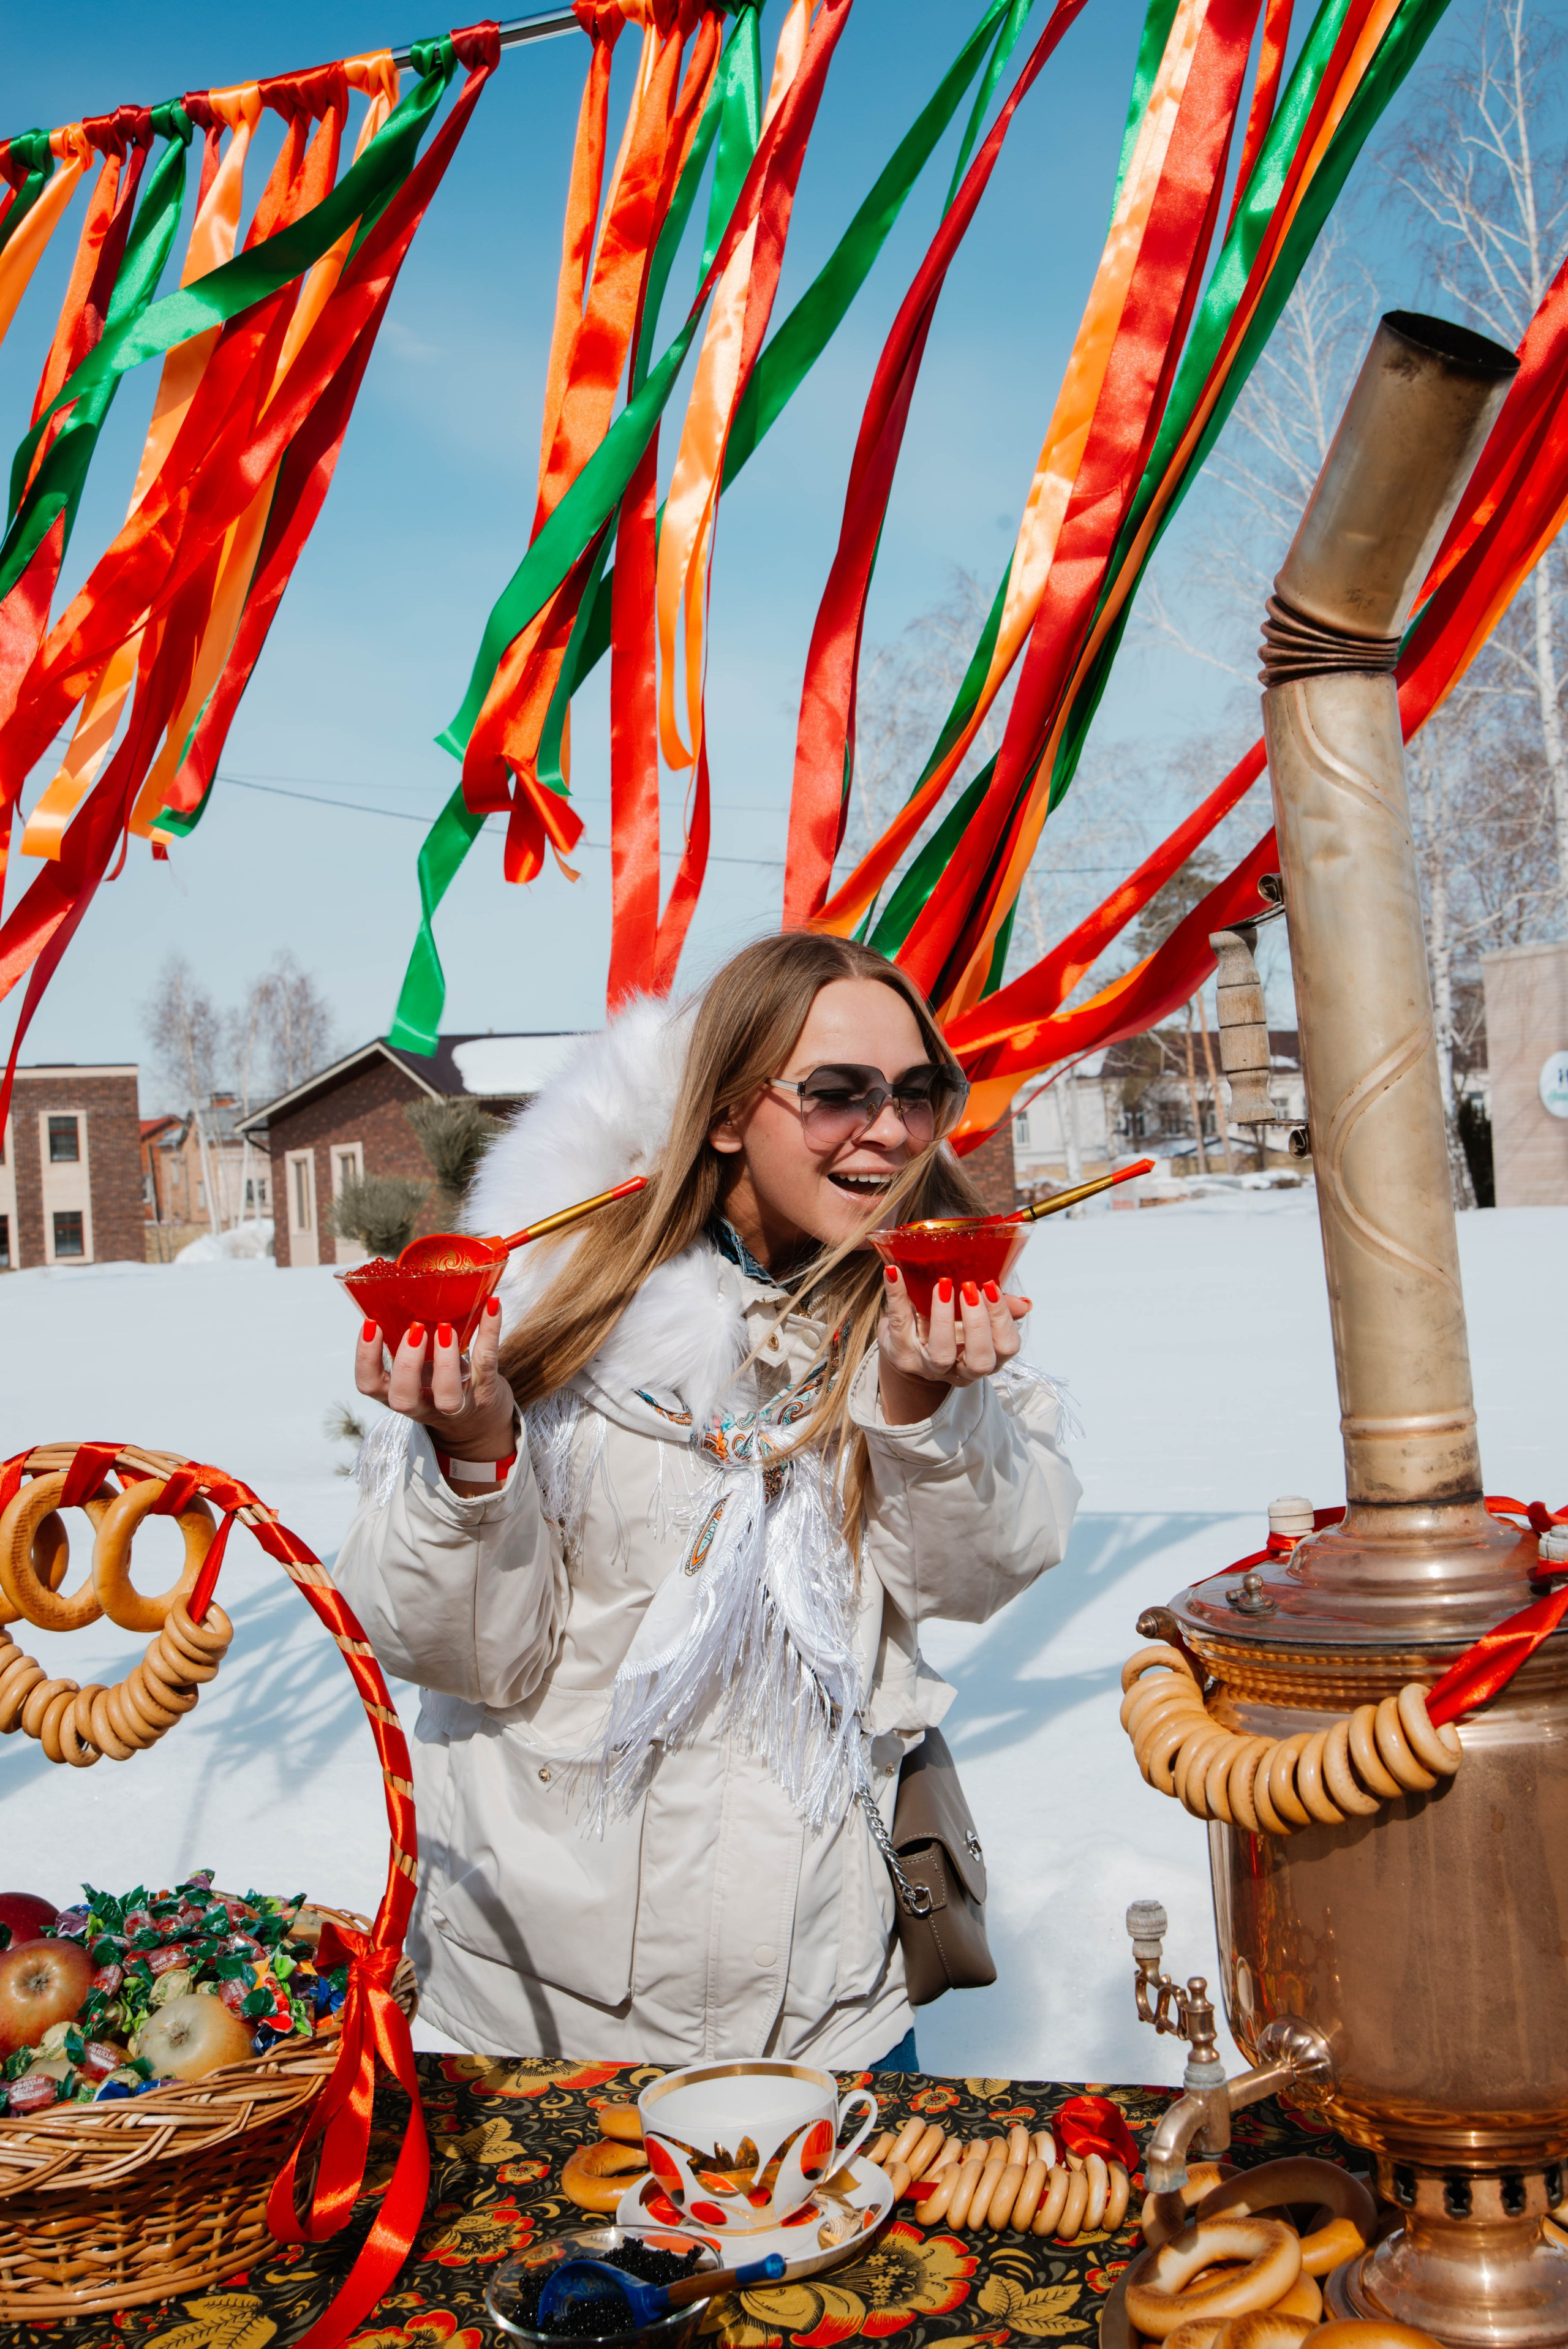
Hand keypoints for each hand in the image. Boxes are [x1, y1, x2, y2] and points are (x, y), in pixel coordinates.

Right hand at [355, 1299, 516, 1463]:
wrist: (480, 1418)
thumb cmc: (439, 1383)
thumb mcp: (415, 1369)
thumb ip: (405, 1344)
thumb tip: (397, 1292)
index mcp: (398, 1392)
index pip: (369, 1384)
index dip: (365, 1357)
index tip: (372, 1324)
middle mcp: (423, 1405)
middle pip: (403, 1398)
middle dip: (406, 1364)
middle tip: (415, 1330)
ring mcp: (456, 1404)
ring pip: (447, 1396)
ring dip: (445, 1361)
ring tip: (446, 1328)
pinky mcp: (485, 1391)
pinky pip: (487, 1364)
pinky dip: (490, 1332)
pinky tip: (492, 1306)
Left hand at [877, 1270, 1029, 1425]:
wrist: (904, 1344)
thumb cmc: (944, 1329)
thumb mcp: (973, 1320)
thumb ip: (998, 1310)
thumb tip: (1024, 1304)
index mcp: (984, 1358)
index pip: (1005, 1347)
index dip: (1003, 1319)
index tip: (990, 1287)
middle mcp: (959, 1370)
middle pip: (979, 1361)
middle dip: (978, 1324)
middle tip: (970, 1289)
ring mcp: (928, 1366)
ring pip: (941, 1354)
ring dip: (944, 1317)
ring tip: (942, 1285)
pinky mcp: (900, 1353)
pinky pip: (898, 1324)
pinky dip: (896, 1295)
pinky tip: (894, 1272)